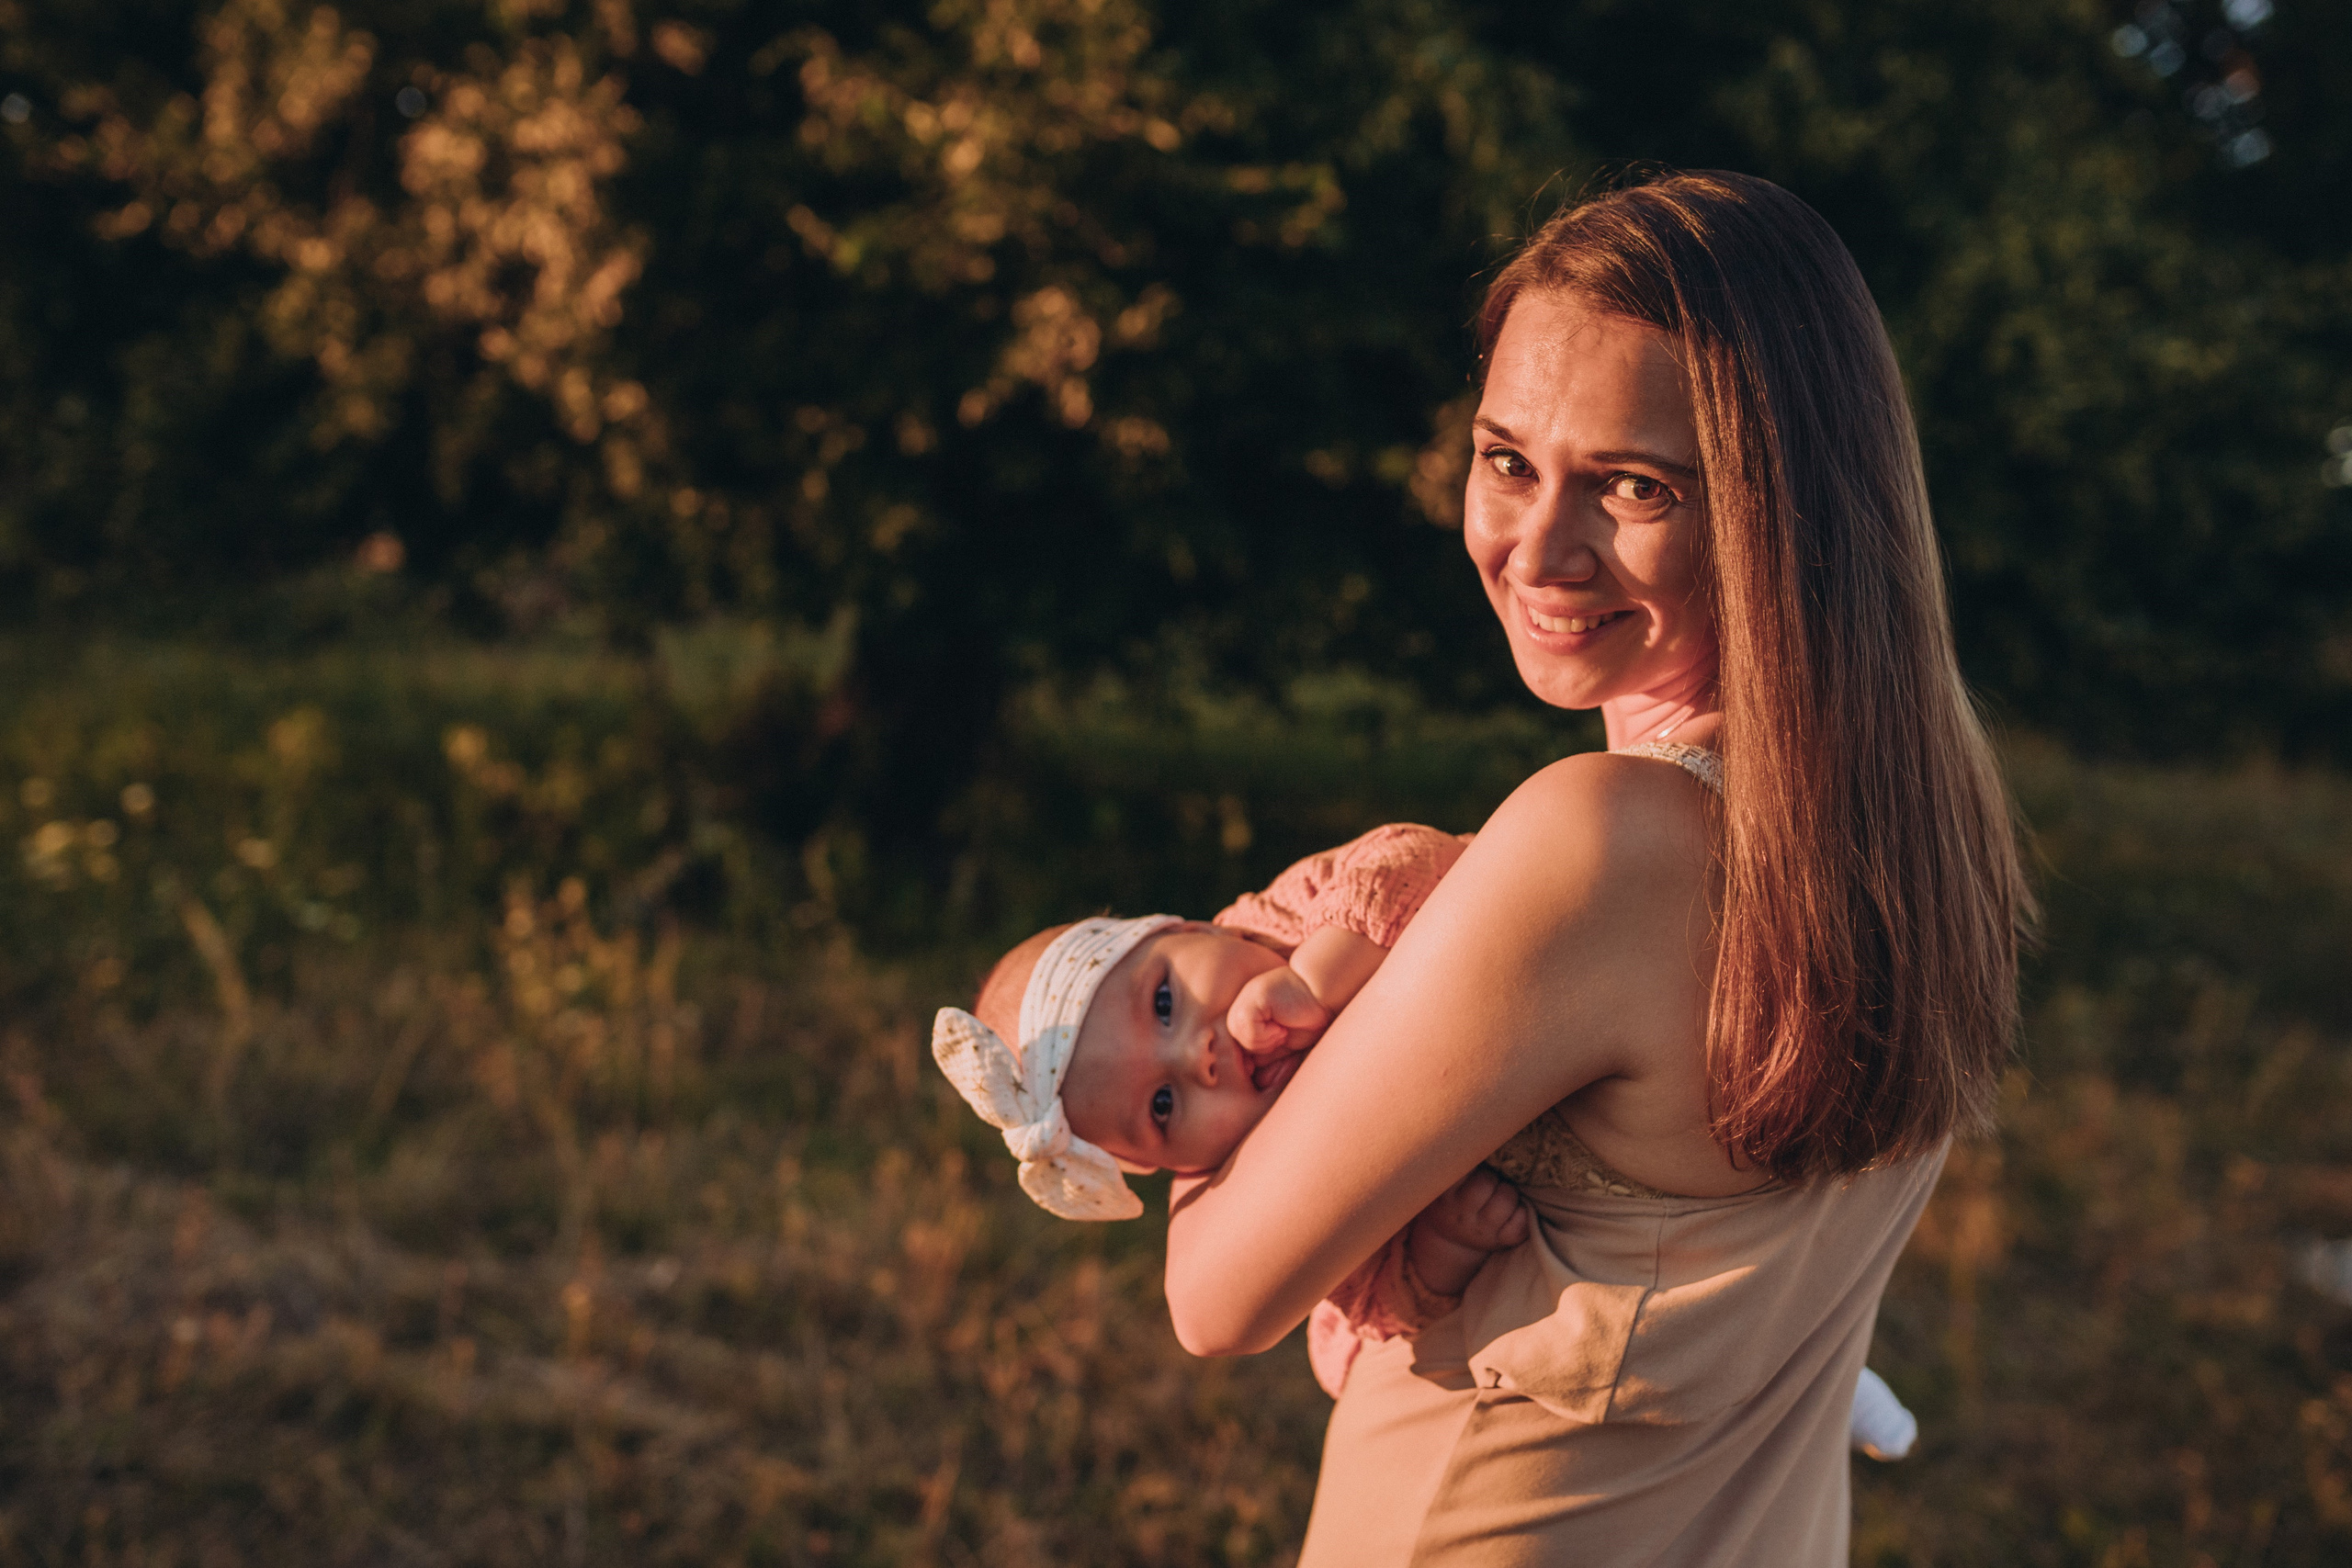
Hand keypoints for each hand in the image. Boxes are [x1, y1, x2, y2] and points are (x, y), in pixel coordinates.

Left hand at [1227, 964, 1331, 1062]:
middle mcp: (1240, 1014)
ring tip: (1283, 1027)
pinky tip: (1281, 1021)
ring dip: (1268, 1041)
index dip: (1259, 1063)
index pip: (1241, 1055)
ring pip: (1243, 1042)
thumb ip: (1270, 1061)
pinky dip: (1268, 1033)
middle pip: (1240, 1051)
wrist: (1322, 993)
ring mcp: (1242, 1007)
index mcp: (1246, 1024)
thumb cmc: (1308, 1020)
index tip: (1280, 1050)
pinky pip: (1249, 1031)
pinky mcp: (1249, 1003)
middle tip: (1284, 1037)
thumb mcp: (1286, 1046)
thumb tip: (1259, 1083)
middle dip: (1266, 1052)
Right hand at [1405, 1166, 1529, 1298]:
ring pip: (1506, 1199)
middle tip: (1489, 1180)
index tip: (1476, 1154)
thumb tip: (1479, 1128)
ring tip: (1500, 1193)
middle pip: (1485, 1182)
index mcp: (1444, 1195)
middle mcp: (1460, 1215)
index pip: (1461, 1168)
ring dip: (1509, 1192)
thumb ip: (1458, 1162)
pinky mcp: (1501, 1241)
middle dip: (1493, 1177)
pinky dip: (1522, 1212)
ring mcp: (1481, 1231)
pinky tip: (1511, 1211)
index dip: (1472, 1158)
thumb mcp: (1444, 1184)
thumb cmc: (1454, 1198)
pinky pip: (1522, 1221)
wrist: (1451, 1241)